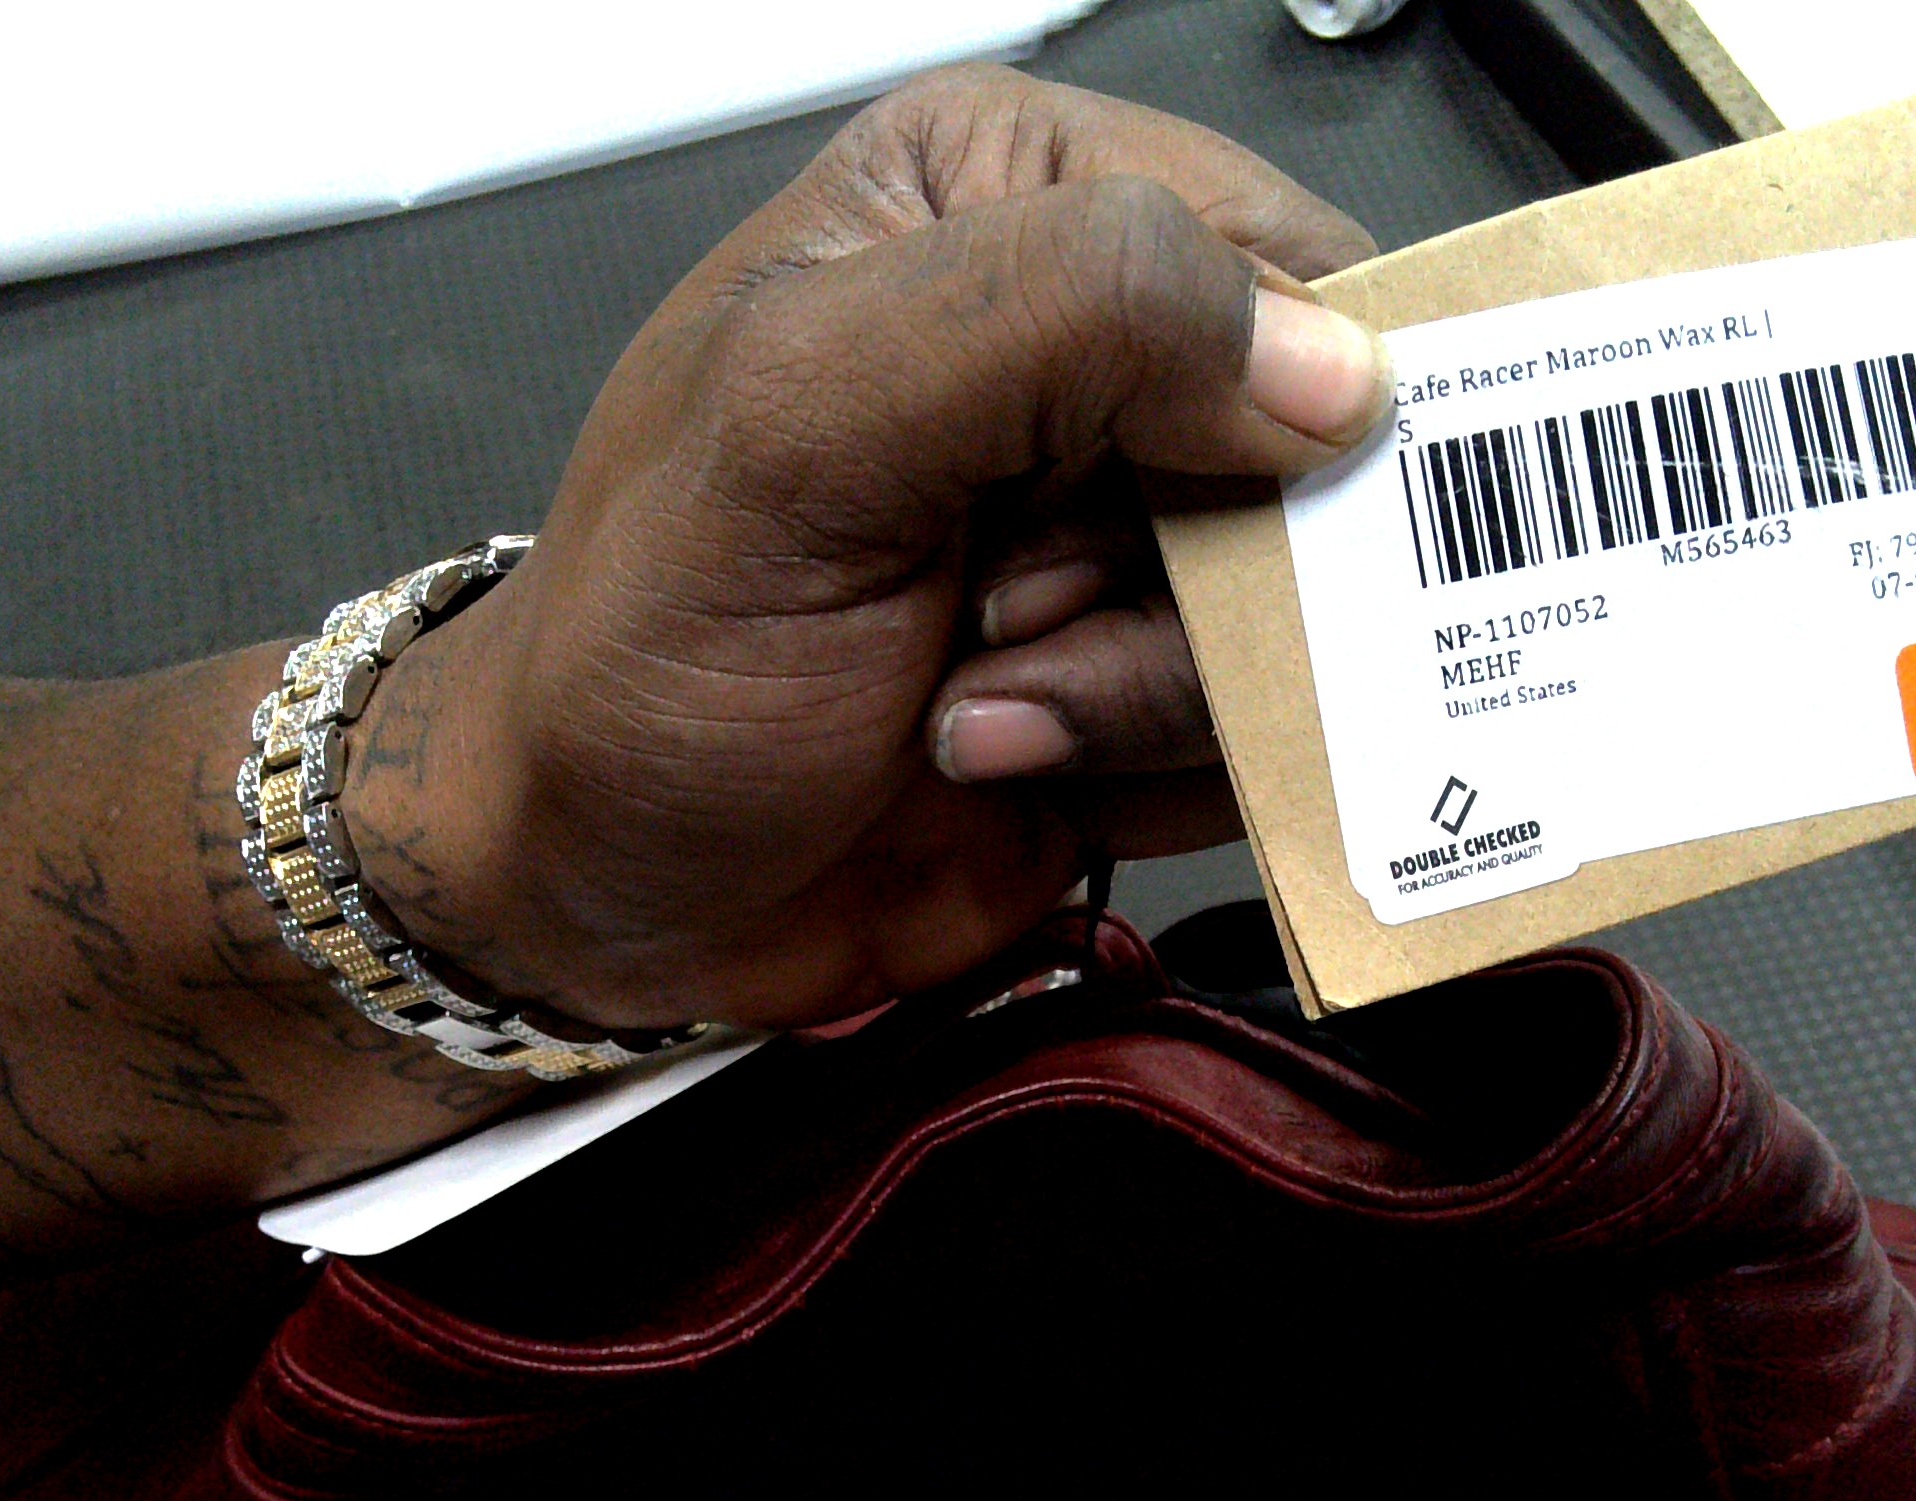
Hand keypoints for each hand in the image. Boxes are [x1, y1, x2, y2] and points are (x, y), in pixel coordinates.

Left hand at [369, 67, 1382, 1029]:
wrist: (587, 883)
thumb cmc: (642, 650)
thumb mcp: (806, 423)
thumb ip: (1064, 317)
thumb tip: (1327, 366)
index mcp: (1009, 202)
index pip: (1292, 261)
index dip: (1267, 407)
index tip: (1134, 495)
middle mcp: (1086, 351)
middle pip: (1327, 457)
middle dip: (1183, 577)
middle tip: (1005, 609)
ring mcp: (1124, 531)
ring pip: (1309, 613)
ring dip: (1146, 692)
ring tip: (969, 701)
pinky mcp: (1147, 684)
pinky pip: (1272, 731)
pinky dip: (1153, 771)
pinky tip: (1003, 758)